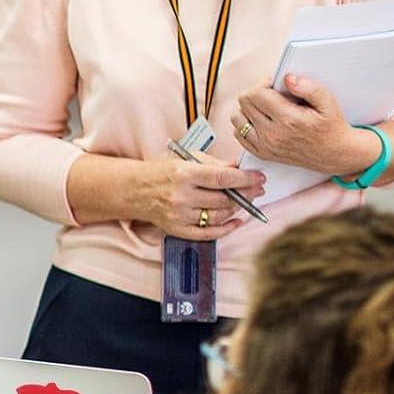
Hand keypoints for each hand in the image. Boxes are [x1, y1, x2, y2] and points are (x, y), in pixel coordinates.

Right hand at [139, 153, 263, 240]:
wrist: (133, 190)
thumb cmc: (161, 172)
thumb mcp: (186, 160)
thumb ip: (214, 164)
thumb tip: (240, 167)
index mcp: (184, 174)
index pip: (222, 178)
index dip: (245, 179)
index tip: (259, 178)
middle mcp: (182, 196)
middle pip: (224, 199)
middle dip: (246, 194)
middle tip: (257, 189)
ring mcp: (179, 215)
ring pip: (219, 216)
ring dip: (237, 209)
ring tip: (244, 201)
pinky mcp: (177, 229)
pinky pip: (208, 234)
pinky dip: (226, 229)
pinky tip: (236, 221)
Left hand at [232, 75, 379, 174]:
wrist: (334, 154)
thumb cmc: (331, 126)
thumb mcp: (328, 102)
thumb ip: (308, 87)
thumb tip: (287, 78)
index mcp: (288, 119)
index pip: (256, 94)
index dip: (263, 83)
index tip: (274, 84)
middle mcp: (272, 134)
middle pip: (244, 103)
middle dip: (255, 92)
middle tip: (271, 93)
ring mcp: (265, 146)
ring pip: (236, 118)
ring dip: (247, 108)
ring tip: (264, 105)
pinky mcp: (262, 153)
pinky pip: (238, 134)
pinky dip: (244, 124)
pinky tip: (259, 119)